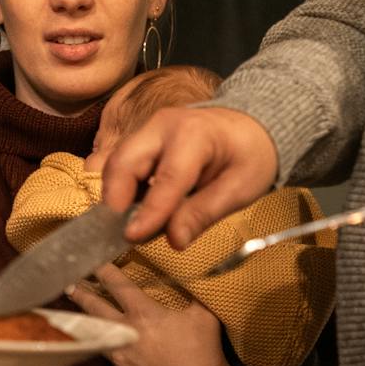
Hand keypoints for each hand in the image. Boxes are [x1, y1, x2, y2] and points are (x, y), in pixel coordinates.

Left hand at [66, 264, 251, 365]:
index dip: (104, 271)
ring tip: (79, 321)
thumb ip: (194, 296)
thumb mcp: (204, 316)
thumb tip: (195, 278)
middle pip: (96, 310)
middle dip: (81, 295)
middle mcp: (126, 333)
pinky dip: (118, 363)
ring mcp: (121, 359)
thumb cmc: (203, 351)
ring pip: (98, 338)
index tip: (92, 261)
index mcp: (144, 314)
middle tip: (69, 286)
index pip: (118, 286)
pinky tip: (120, 362)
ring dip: (89, 328)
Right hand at [99, 106, 278, 248]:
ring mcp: (148, 130)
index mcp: (195, 134)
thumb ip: (205, 213)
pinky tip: (133, 213)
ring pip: (116, 163)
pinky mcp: (141, 140)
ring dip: (115, 197)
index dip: (149, 210)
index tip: (132, 237)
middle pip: (124, 161)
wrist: (248, 127)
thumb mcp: (241, 188)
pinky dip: (121, 191)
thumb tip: (175, 240)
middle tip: (118, 234)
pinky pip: (121, 165)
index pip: (167, 177)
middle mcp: (163, 125)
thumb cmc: (250, 155)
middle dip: (115, 199)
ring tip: (126, 227)